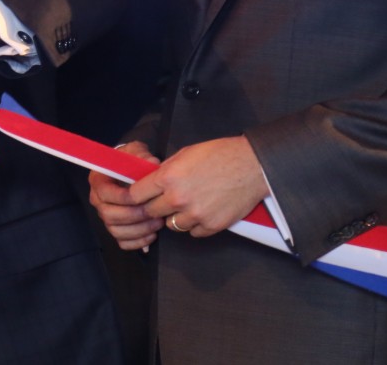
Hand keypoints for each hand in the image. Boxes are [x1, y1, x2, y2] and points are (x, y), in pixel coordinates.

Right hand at [88, 141, 163, 250]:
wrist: (129, 171)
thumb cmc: (131, 161)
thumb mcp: (136, 153)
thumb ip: (142, 157)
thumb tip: (152, 163)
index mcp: (98, 180)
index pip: (105, 193)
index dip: (123, 198)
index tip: (142, 198)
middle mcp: (97, 200)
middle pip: (108, 215)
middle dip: (134, 216)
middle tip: (154, 213)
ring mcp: (105, 216)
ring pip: (116, 231)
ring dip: (138, 230)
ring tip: (158, 223)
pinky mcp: (115, 228)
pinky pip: (122, 242)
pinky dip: (137, 242)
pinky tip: (152, 235)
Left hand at [128, 136, 267, 237]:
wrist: (252, 166)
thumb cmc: (219, 155)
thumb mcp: (184, 154)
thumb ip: (165, 170)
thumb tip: (151, 181)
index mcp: (168, 177)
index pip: (136, 195)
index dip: (135, 196)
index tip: (137, 197)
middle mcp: (178, 198)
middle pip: (151, 212)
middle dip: (153, 207)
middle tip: (162, 201)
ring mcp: (195, 214)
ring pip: (172, 225)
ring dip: (175, 217)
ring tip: (186, 205)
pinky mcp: (212, 226)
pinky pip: (193, 232)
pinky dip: (195, 225)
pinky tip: (202, 212)